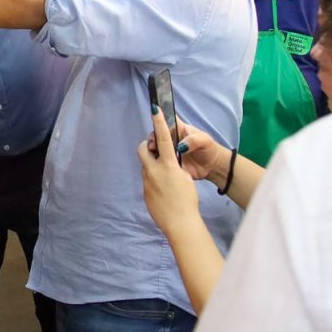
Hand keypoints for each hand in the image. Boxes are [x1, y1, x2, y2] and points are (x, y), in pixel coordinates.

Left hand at [137, 106, 201, 237]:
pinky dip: (155, 181)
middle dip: (148, 146)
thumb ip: (175, 167)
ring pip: (146, 167)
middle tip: (156, 150)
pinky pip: (148, 182)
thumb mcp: (186, 178)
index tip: (154, 109)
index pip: (162, 138)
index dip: (159, 122)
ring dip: (154, 166)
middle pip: (143, 149)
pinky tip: (165, 192)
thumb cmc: (188, 200)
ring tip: (168, 178)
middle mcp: (153, 171)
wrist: (179, 223)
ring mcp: (146, 182)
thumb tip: (168, 165)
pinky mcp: (144, 193)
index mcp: (167, 165)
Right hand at [145, 117, 222, 181]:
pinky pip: (159, 162)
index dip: (158, 120)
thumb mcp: (204, 140)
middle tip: (153, 146)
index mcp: (178, 128)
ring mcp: (168, 151)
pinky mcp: (168, 162)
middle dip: (152, 139)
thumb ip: (193, 140)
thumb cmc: (208, 148)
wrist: (212, 166)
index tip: (154, 124)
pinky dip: (155, 162)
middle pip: (156, 135)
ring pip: (155, 148)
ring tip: (154, 155)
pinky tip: (156, 164)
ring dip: (152, 151)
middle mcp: (171, 138)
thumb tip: (180, 147)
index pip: (165, 120)